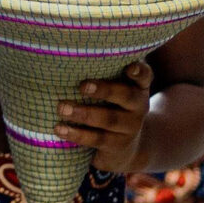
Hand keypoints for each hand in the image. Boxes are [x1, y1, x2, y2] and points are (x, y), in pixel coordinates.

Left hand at [60, 59, 153, 175]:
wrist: (126, 148)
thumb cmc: (113, 107)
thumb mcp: (116, 91)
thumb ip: (105, 74)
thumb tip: (70, 55)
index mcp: (138, 88)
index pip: (144, 76)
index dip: (139, 71)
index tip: (130, 68)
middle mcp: (138, 107)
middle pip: (126, 96)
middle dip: (104, 90)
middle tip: (82, 86)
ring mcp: (129, 128)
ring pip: (109, 119)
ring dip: (84, 113)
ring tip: (62, 108)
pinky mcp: (116, 146)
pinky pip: (97, 139)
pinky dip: (77, 134)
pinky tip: (59, 129)